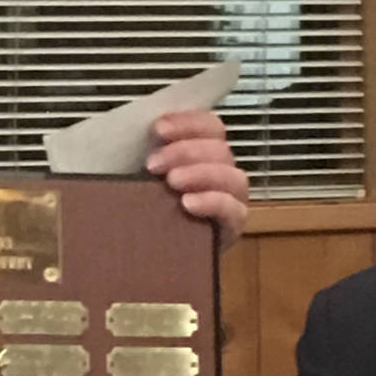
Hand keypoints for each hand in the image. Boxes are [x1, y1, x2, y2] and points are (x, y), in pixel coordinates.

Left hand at [149, 110, 249, 248]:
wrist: (145, 254)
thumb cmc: (144, 207)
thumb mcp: (141, 173)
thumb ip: (147, 150)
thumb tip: (144, 129)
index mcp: (204, 151)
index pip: (210, 126)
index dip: (188, 122)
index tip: (158, 129)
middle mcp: (222, 171)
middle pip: (220, 149)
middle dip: (185, 151)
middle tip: (153, 164)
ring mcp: (231, 199)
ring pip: (233, 176)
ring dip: (201, 173)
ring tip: (171, 182)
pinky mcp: (232, 227)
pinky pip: (233, 210)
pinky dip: (212, 202)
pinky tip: (188, 204)